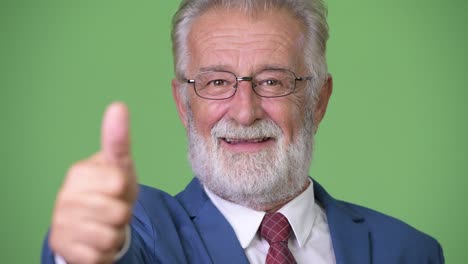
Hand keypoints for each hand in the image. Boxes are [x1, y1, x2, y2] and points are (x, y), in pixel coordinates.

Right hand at [49, 103, 137, 263]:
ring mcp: (61, 223)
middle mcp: (65, 197)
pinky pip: (100, 255)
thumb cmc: (110, 190)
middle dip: (122, 213)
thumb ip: (118, 139)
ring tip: (105, 224)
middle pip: (118, 212)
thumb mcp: (119, 164)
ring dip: (115, 233)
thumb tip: (118, 106)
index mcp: (79, 173)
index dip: (124, 189)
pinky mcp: (64, 248)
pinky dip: (105, 251)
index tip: (115, 187)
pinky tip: (95, 241)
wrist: (93, 223)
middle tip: (112, 208)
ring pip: (110, 235)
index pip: (119, 183)